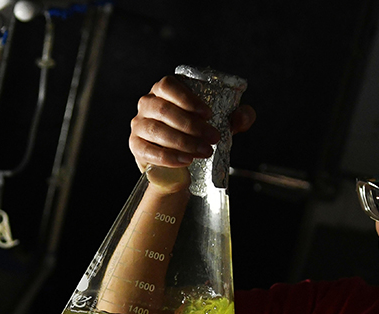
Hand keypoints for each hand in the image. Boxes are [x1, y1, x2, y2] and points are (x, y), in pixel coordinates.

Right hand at [129, 75, 256, 171]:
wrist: (182, 162)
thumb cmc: (200, 133)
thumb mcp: (222, 123)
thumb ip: (239, 117)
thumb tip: (242, 116)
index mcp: (164, 90)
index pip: (168, 86)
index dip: (187, 99)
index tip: (209, 114)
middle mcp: (147, 103)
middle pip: (164, 110)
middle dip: (192, 125)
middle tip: (213, 138)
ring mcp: (139, 124)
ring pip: (157, 130)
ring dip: (183, 142)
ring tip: (204, 152)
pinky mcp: (136, 145)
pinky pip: (148, 150)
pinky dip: (168, 156)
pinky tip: (186, 161)